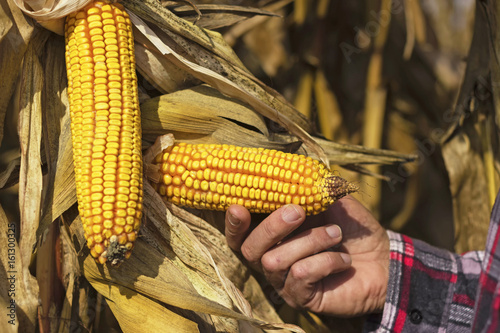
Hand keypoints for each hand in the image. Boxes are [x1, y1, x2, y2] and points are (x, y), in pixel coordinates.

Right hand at [224, 196, 389, 316]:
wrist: (382, 259)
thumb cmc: (350, 228)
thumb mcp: (329, 201)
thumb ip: (308, 186)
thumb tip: (290, 166)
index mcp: (272, 236)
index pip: (239, 235)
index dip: (233, 223)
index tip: (239, 206)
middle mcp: (271, 260)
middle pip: (250, 249)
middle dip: (272, 226)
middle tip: (298, 210)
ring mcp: (284, 282)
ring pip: (275, 261)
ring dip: (309, 241)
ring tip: (336, 234)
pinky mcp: (302, 298)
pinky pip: (301, 276)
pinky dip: (325, 261)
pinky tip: (343, 259)